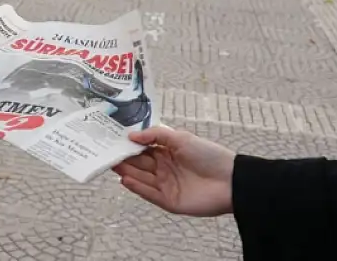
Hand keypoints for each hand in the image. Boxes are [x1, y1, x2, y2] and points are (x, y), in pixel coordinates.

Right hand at [112, 126, 235, 216]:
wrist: (230, 181)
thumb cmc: (208, 155)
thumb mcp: (180, 138)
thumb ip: (155, 135)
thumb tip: (131, 135)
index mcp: (167, 153)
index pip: (143, 150)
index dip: (128, 146)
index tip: (112, 141)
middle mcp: (164, 169)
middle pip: (139, 164)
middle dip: (123, 159)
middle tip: (106, 154)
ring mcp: (166, 186)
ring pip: (142, 178)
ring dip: (127, 172)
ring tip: (112, 165)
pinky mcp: (169, 201)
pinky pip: (150, 194)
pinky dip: (137, 188)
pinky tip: (125, 180)